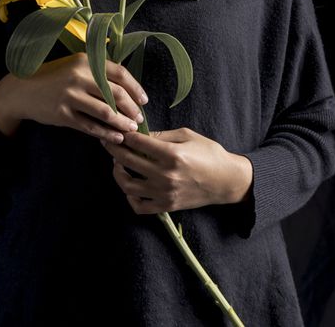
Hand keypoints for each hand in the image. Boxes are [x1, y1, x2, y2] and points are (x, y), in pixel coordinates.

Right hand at [0, 51, 147, 141]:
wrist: (21, 90)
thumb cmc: (53, 78)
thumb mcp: (74, 66)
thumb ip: (97, 71)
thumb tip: (127, 86)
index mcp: (85, 61)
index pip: (119, 73)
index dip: (135, 88)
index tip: (143, 101)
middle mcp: (78, 76)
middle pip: (116, 93)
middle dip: (132, 108)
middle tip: (139, 119)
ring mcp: (70, 95)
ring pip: (106, 112)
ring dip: (122, 123)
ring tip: (131, 130)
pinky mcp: (62, 114)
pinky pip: (90, 126)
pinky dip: (106, 133)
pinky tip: (116, 138)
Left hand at [100, 126, 252, 213]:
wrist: (227, 181)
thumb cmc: (210, 153)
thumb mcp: (188, 135)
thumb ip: (163, 134)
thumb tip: (141, 133)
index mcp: (172, 154)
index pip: (138, 142)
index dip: (124, 134)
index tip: (118, 128)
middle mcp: (165, 175)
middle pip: (128, 160)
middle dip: (114, 148)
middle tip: (108, 140)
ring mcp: (164, 193)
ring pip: (128, 185)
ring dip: (117, 172)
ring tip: (117, 162)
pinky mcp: (166, 206)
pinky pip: (139, 206)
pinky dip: (130, 197)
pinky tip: (130, 185)